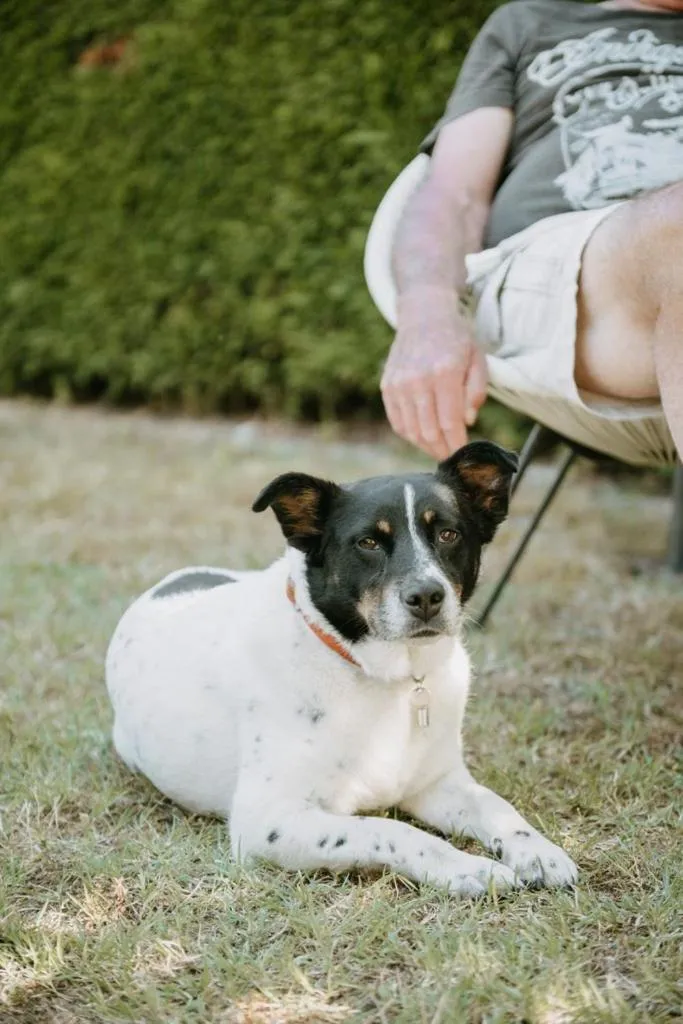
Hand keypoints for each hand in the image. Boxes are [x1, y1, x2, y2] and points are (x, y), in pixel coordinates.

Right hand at [381, 287, 487, 459]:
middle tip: (452, 458)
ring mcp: (399, 383)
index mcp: (444, 372)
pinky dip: (410, 435)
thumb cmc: (456, 339)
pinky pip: (397, 421)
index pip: (449, 423)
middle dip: (442, 450)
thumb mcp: (478, 359)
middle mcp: (418, 379)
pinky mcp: (387, 386)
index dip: (457, 445)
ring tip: (438, 448)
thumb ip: (476, 392)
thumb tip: (467, 422)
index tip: (464, 456)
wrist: (424, 315)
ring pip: (411, 431)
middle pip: (428, 431)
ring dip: (425, 446)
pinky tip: (422, 436)